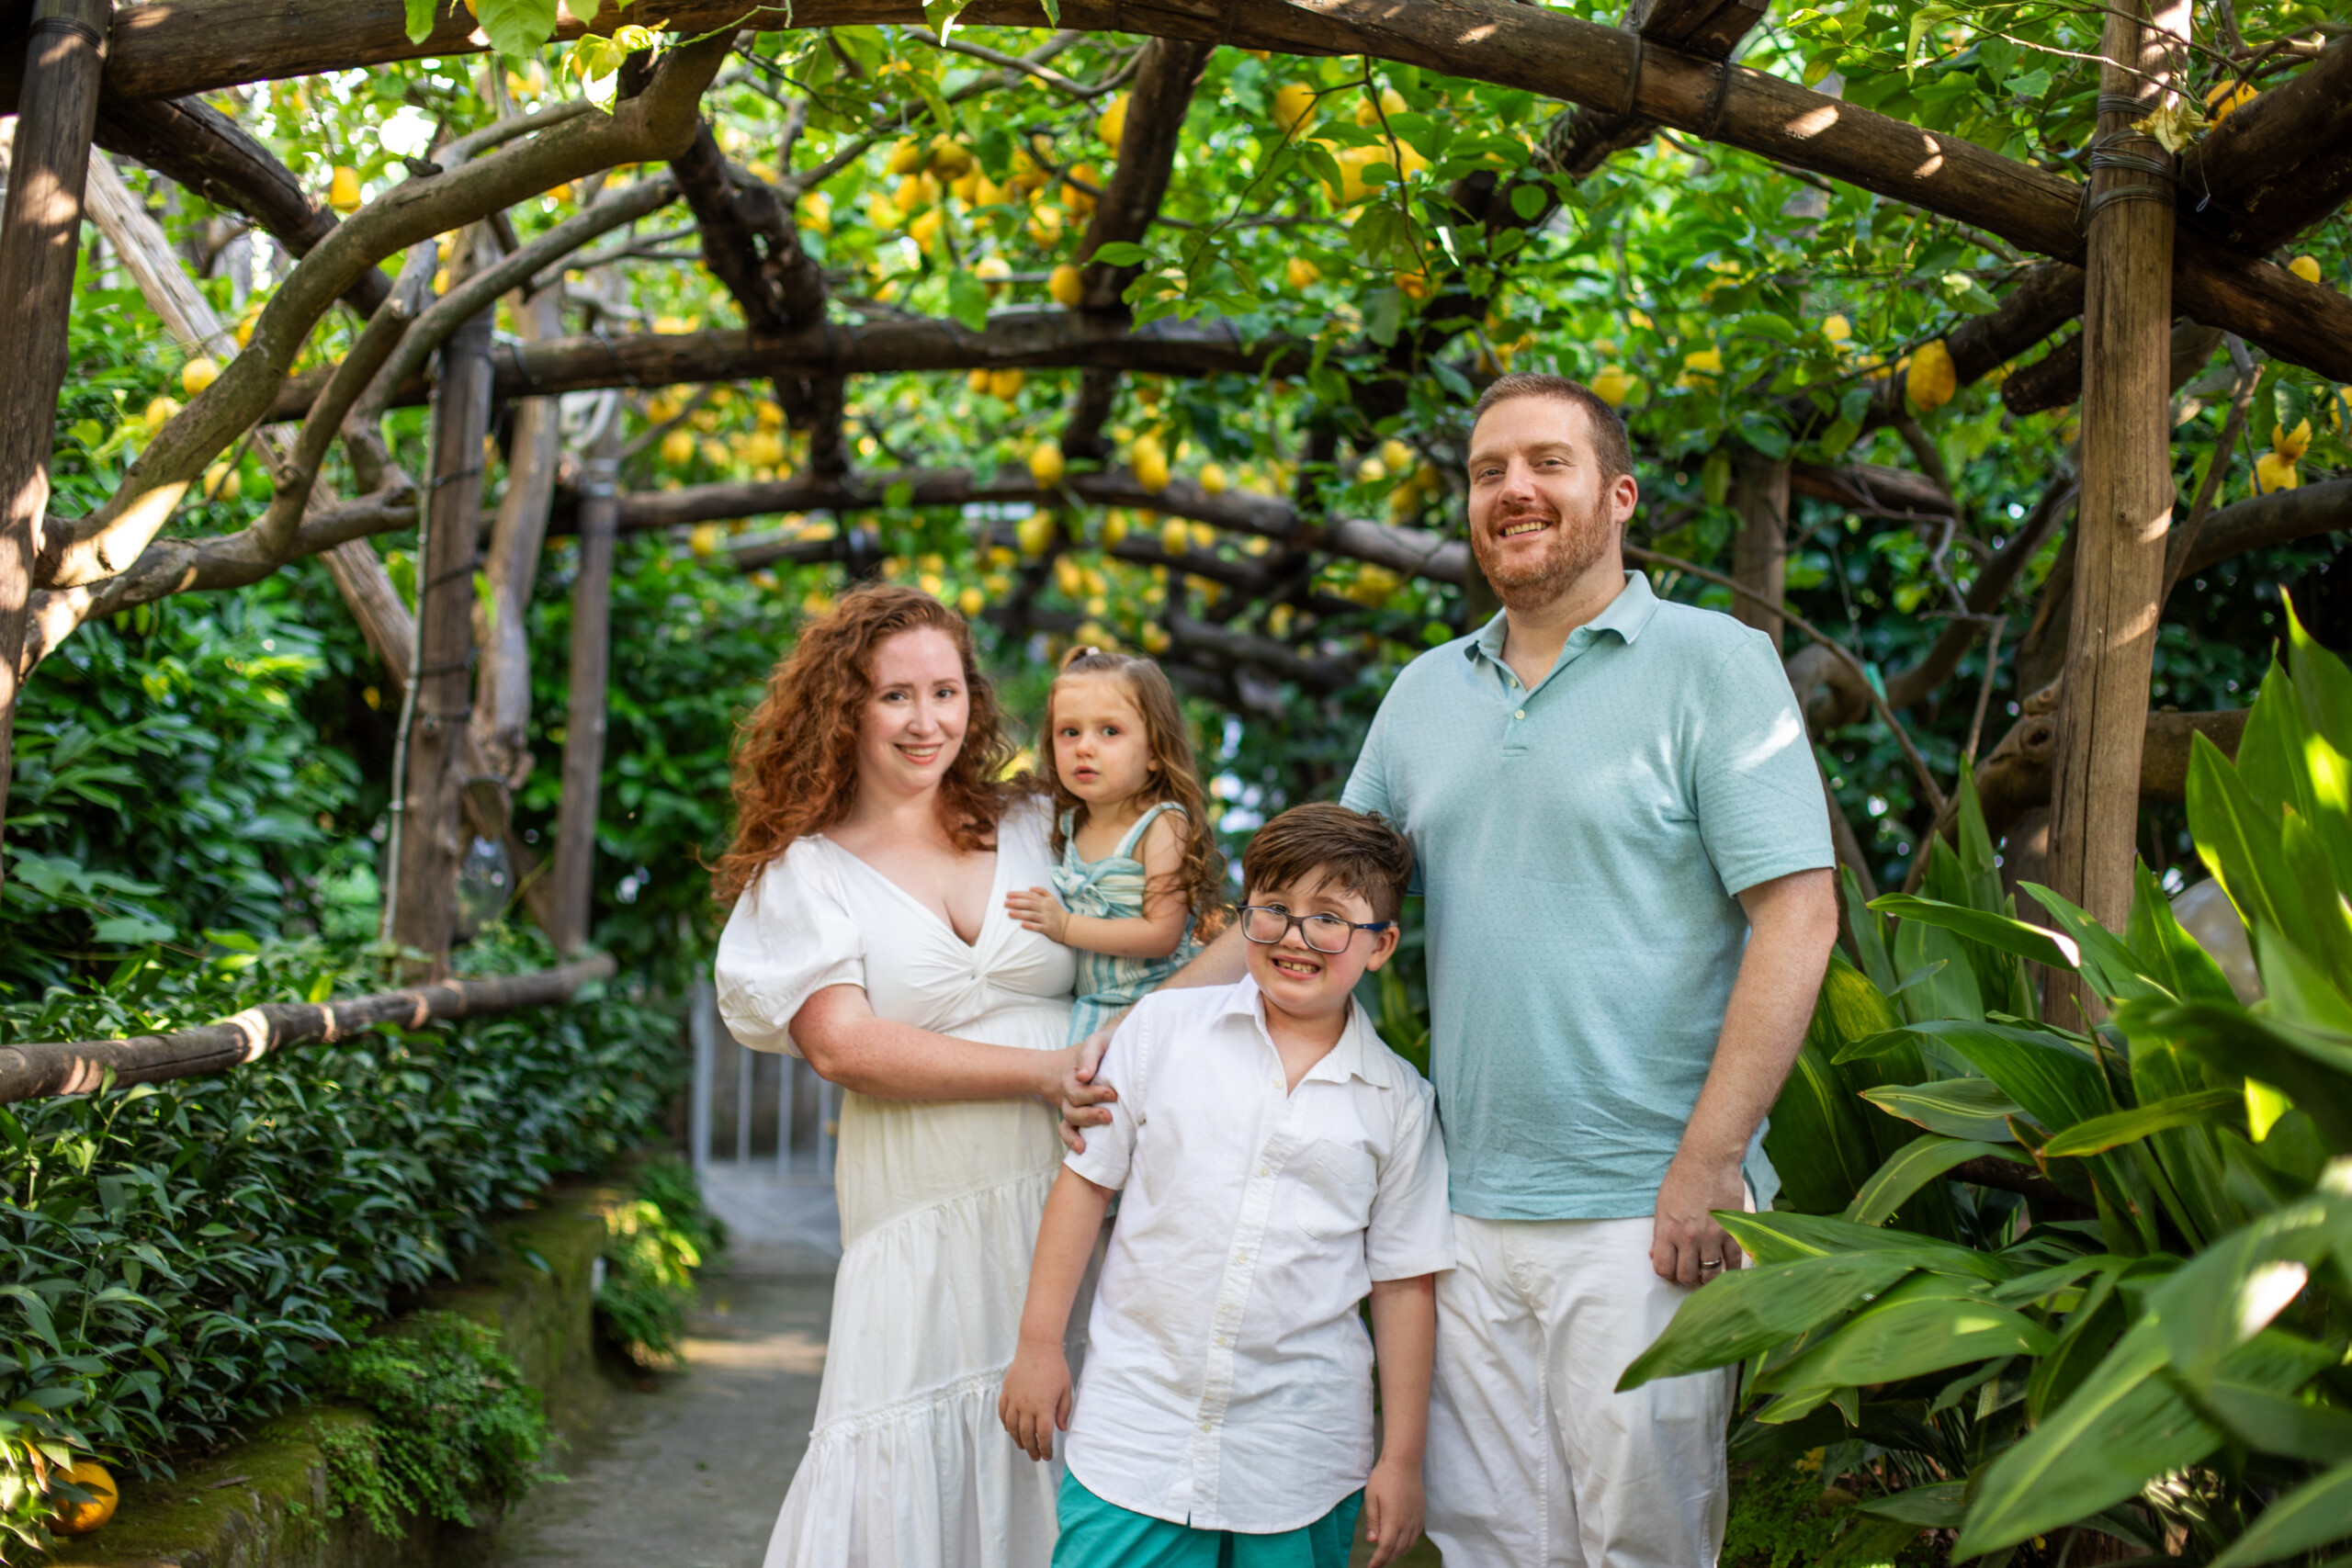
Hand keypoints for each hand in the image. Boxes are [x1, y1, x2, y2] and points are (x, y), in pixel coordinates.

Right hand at [996, 1340, 1071, 1462]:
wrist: (1038, 1347)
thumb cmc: (1055, 1367)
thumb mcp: (1066, 1390)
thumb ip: (1063, 1411)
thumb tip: (1061, 1429)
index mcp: (1044, 1407)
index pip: (1044, 1436)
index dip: (1046, 1449)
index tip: (1047, 1456)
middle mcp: (1027, 1406)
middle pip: (1027, 1436)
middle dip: (1032, 1449)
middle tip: (1036, 1456)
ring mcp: (1014, 1400)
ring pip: (1012, 1427)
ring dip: (1018, 1440)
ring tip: (1023, 1446)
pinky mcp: (1006, 1392)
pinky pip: (1002, 1413)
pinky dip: (1006, 1424)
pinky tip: (1011, 1429)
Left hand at [1005, 886, 1070, 942]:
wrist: (1068, 926)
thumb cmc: (1057, 912)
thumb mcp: (1052, 898)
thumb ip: (1042, 891)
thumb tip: (1030, 887)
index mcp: (1045, 900)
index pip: (1030, 895)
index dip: (1019, 894)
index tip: (1007, 894)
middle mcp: (1045, 908)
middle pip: (1030, 904)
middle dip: (1016, 903)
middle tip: (1005, 903)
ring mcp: (1047, 918)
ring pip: (1032, 915)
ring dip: (1020, 914)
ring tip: (1009, 913)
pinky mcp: (1048, 928)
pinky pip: (1039, 927)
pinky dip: (1031, 925)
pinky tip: (1022, 925)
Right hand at [1055, 1027, 1117, 1154]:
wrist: (1107, 1047)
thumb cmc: (1103, 1045)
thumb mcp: (1096, 1043)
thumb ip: (1090, 1055)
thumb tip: (1084, 1076)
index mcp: (1073, 1075)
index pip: (1077, 1090)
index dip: (1093, 1095)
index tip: (1113, 1094)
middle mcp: (1070, 1090)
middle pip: (1072, 1108)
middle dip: (1090, 1115)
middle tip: (1109, 1116)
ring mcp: (1073, 1103)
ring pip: (1070, 1120)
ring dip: (1084, 1126)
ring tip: (1100, 1131)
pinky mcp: (1079, 1114)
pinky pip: (1067, 1130)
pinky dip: (1071, 1140)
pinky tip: (1082, 1149)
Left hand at [1362, 1454, 1424, 1567]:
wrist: (1404, 1461)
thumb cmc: (1384, 1477)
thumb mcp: (1371, 1497)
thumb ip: (1373, 1520)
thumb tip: (1372, 1541)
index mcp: (1393, 1520)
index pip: (1386, 1548)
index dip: (1378, 1560)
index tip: (1370, 1567)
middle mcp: (1407, 1522)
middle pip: (1398, 1550)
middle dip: (1387, 1559)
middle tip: (1376, 1563)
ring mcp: (1416, 1518)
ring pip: (1408, 1544)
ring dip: (1397, 1553)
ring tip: (1386, 1556)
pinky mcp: (1420, 1513)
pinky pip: (1415, 1536)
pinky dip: (1407, 1544)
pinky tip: (1400, 1543)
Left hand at [1651, 1152, 1746, 1286]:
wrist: (1709, 1160)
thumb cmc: (1682, 1178)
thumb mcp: (1661, 1204)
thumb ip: (1659, 1233)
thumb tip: (1655, 1254)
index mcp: (1667, 1231)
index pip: (1663, 1268)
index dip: (1667, 1273)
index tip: (1672, 1269)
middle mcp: (1688, 1238)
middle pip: (1686, 1276)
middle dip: (1687, 1276)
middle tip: (1691, 1270)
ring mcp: (1711, 1236)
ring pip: (1709, 1273)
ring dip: (1707, 1276)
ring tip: (1708, 1270)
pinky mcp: (1732, 1231)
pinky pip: (1733, 1261)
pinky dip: (1731, 1269)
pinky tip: (1729, 1269)